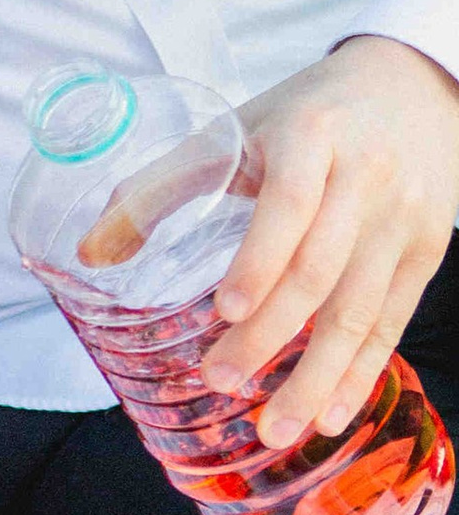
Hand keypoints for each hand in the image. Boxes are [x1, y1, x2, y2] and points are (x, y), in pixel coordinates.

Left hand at [198, 40, 458, 446]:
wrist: (410, 86)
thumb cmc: (305, 116)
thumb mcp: (235, 130)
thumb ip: (160, 187)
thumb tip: (90, 253)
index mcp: (310, 136)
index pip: (290, 202)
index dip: (260, 259)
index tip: (225, 310)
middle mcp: (366, 175)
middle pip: (320, 267)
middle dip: (272, 333)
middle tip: (223, 381)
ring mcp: (403, 216)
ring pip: (360, 306)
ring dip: (317, 375)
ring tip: (275, 429)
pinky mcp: (426, 249)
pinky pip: (391, 320)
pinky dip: (359, 372)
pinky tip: (328, 413)